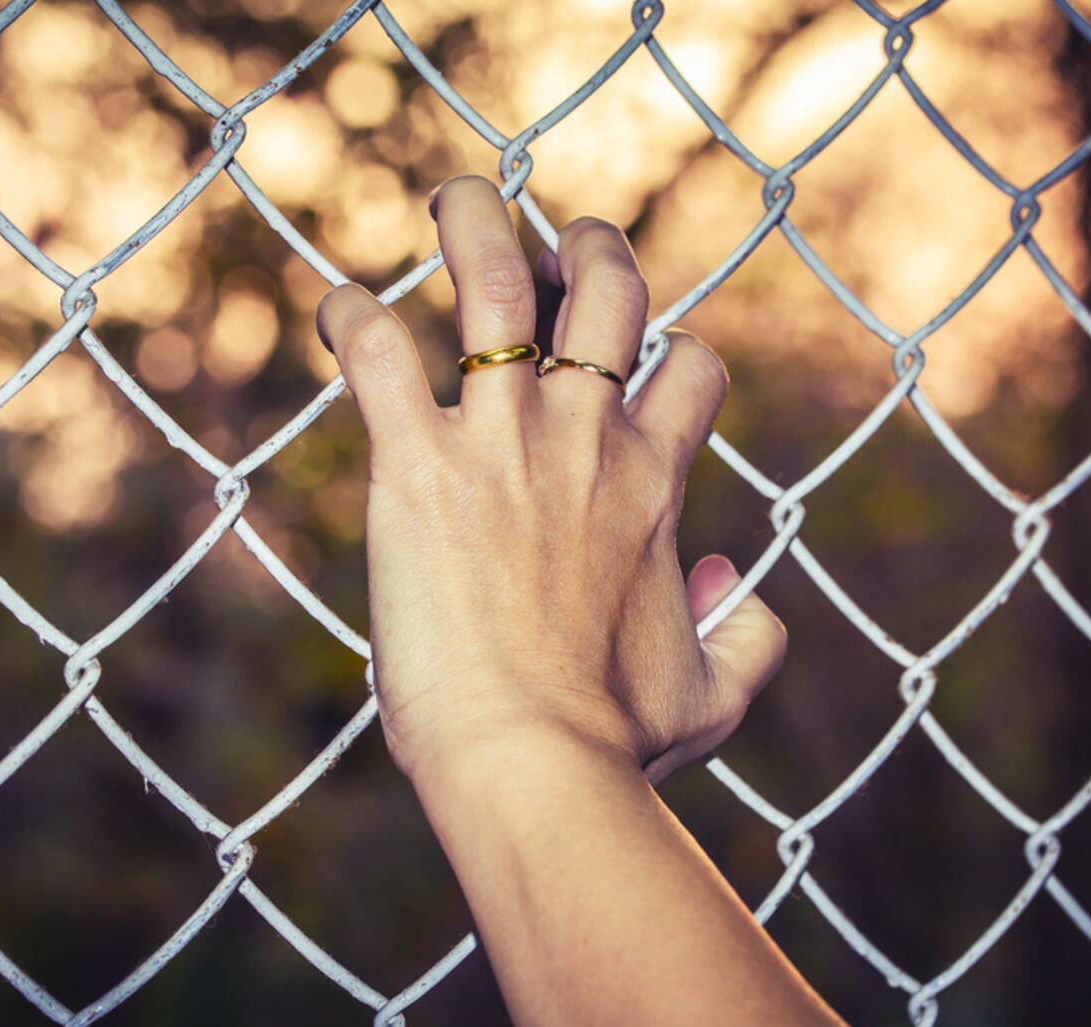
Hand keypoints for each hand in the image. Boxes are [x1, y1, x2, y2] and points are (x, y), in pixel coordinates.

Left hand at [316, 175, 785, 783]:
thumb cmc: (619, 739)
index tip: (635, 372)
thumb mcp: (715, 695)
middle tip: (553, 254)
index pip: (692, 366)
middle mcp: (589, 437)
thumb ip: (751, 636)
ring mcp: (506, 442)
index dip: (672, 355)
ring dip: (476, 224)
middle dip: (590, 249)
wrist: (535, 761)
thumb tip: (743, 588)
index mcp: (655, 480)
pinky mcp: (420, 469)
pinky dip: (353, 320)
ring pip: (497, 282)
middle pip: (609, 286)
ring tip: (456, 202)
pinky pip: (379, 356)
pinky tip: (339, 313)